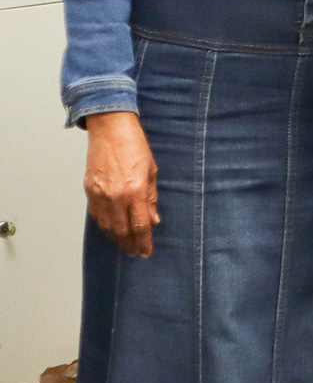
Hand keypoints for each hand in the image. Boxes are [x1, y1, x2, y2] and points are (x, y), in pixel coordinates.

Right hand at [83, 111, 159, 257]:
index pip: (140, 225)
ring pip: (106, 226)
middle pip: (121, 230)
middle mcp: (116, 196)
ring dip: (116, 238)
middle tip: (135, 252)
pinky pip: (96, 214)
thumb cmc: (135, 147)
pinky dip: (104, 224)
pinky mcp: (88, 190)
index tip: (146, 252)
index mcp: (135, 191)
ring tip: (124, 244)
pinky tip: (111, 228)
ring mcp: (99, 194)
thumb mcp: (152, 171)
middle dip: (129, 244)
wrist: (110, 130)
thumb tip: (153, 220)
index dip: (143, 242)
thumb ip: (151, 198)